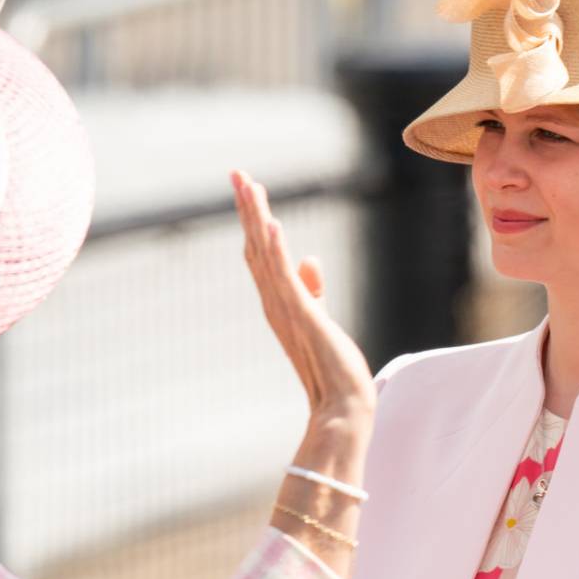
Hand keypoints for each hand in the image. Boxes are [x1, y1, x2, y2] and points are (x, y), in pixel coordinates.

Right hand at [233, 170, 375, 423]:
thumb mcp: (321, 318)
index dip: (253, 219)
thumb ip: (313, 290)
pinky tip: (272, 224)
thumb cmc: (332, 367)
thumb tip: (310, 260)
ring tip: (250, 185)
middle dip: (248, 209)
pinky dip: (277, 252)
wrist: (341, 407)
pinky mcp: (303, 318)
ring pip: (265, 256)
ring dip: (257, 219)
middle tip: (237, 172)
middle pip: (255, 247)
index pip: (260, 252)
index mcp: (279, 301)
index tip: (248, 186)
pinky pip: (286, 279)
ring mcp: (286, 310)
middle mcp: (275, 303)